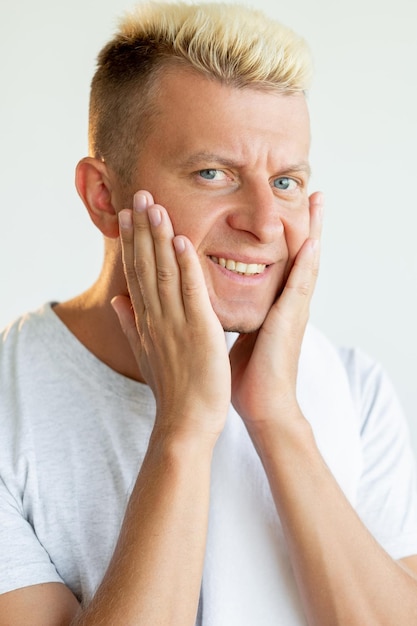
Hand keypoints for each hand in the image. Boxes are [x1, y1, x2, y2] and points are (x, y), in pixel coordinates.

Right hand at [112, 191, 230, 439]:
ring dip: (159, 237)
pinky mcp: (199, 330)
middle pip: (146, 266)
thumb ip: (132, 325)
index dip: (132, 243)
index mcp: (147, 321)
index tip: (128, 216)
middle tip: (138, 195)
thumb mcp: (146, 354)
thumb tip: (118, 302)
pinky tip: (182, 239)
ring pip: (164, 271)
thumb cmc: (172, 390)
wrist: (186, 421)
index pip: (137, 274)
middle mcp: (156, 317)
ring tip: (154, 205)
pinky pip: (190, 291)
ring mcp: (175, 322)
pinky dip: (186, 265)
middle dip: (141, 229)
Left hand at [229, 192, 322, 430]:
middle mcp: (286, 302)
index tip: (281, 207)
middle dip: (303, 221)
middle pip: (297, 252)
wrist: (262, 406)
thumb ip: (228, 315)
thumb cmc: (245, 376)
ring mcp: (293, 309)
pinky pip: (301, 284)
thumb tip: (209, 304)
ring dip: (311, 229)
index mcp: (271, 304)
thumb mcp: (234, 335)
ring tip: (318, 199)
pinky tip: (312, 239)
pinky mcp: (292, 320)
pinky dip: (307, 261)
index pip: (277, 260)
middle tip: (312, 190)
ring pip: (305, 260)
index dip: (281, 233)